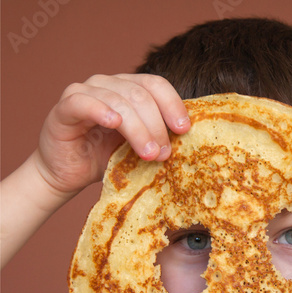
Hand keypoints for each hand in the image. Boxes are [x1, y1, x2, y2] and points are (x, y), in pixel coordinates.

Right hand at [1, 74, 190, 267]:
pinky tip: (114, 124)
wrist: (69, 173)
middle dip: (157, 126)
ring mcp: (85, 92)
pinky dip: (101, 110)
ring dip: (138, 129)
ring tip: (148, 154)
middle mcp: (108, 84)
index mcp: (129, 90)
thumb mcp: (138, 148)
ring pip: (119, 101)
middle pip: (140, 95)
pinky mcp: (64, 107)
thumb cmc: (106, 158)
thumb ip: (157, 138)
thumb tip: (191, 144)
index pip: (156, 85)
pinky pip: (84, 102)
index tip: (184, 130)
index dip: (173, 104)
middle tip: (164, 154)